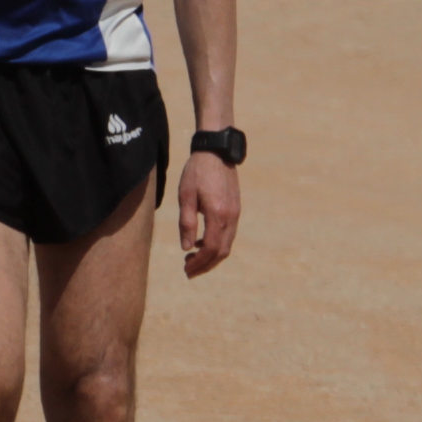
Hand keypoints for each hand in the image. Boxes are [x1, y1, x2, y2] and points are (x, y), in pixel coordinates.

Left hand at [177, 152, 239, 276]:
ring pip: (227, 245)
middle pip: (222, 252)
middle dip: (205, 265)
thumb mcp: (185, 196)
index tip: (186, 269)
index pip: (211, 248)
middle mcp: (230, 217)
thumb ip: (187, 223)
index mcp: (217, 214)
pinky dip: (217, 245)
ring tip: (192, 260)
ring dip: (211, 256)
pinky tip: (202, 242)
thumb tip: (187, 248)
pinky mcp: (235, 209)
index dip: (199, 263)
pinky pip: (229, 234)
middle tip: (188, 271)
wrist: (216, 151)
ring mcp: (235, 213)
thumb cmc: (197, 171)